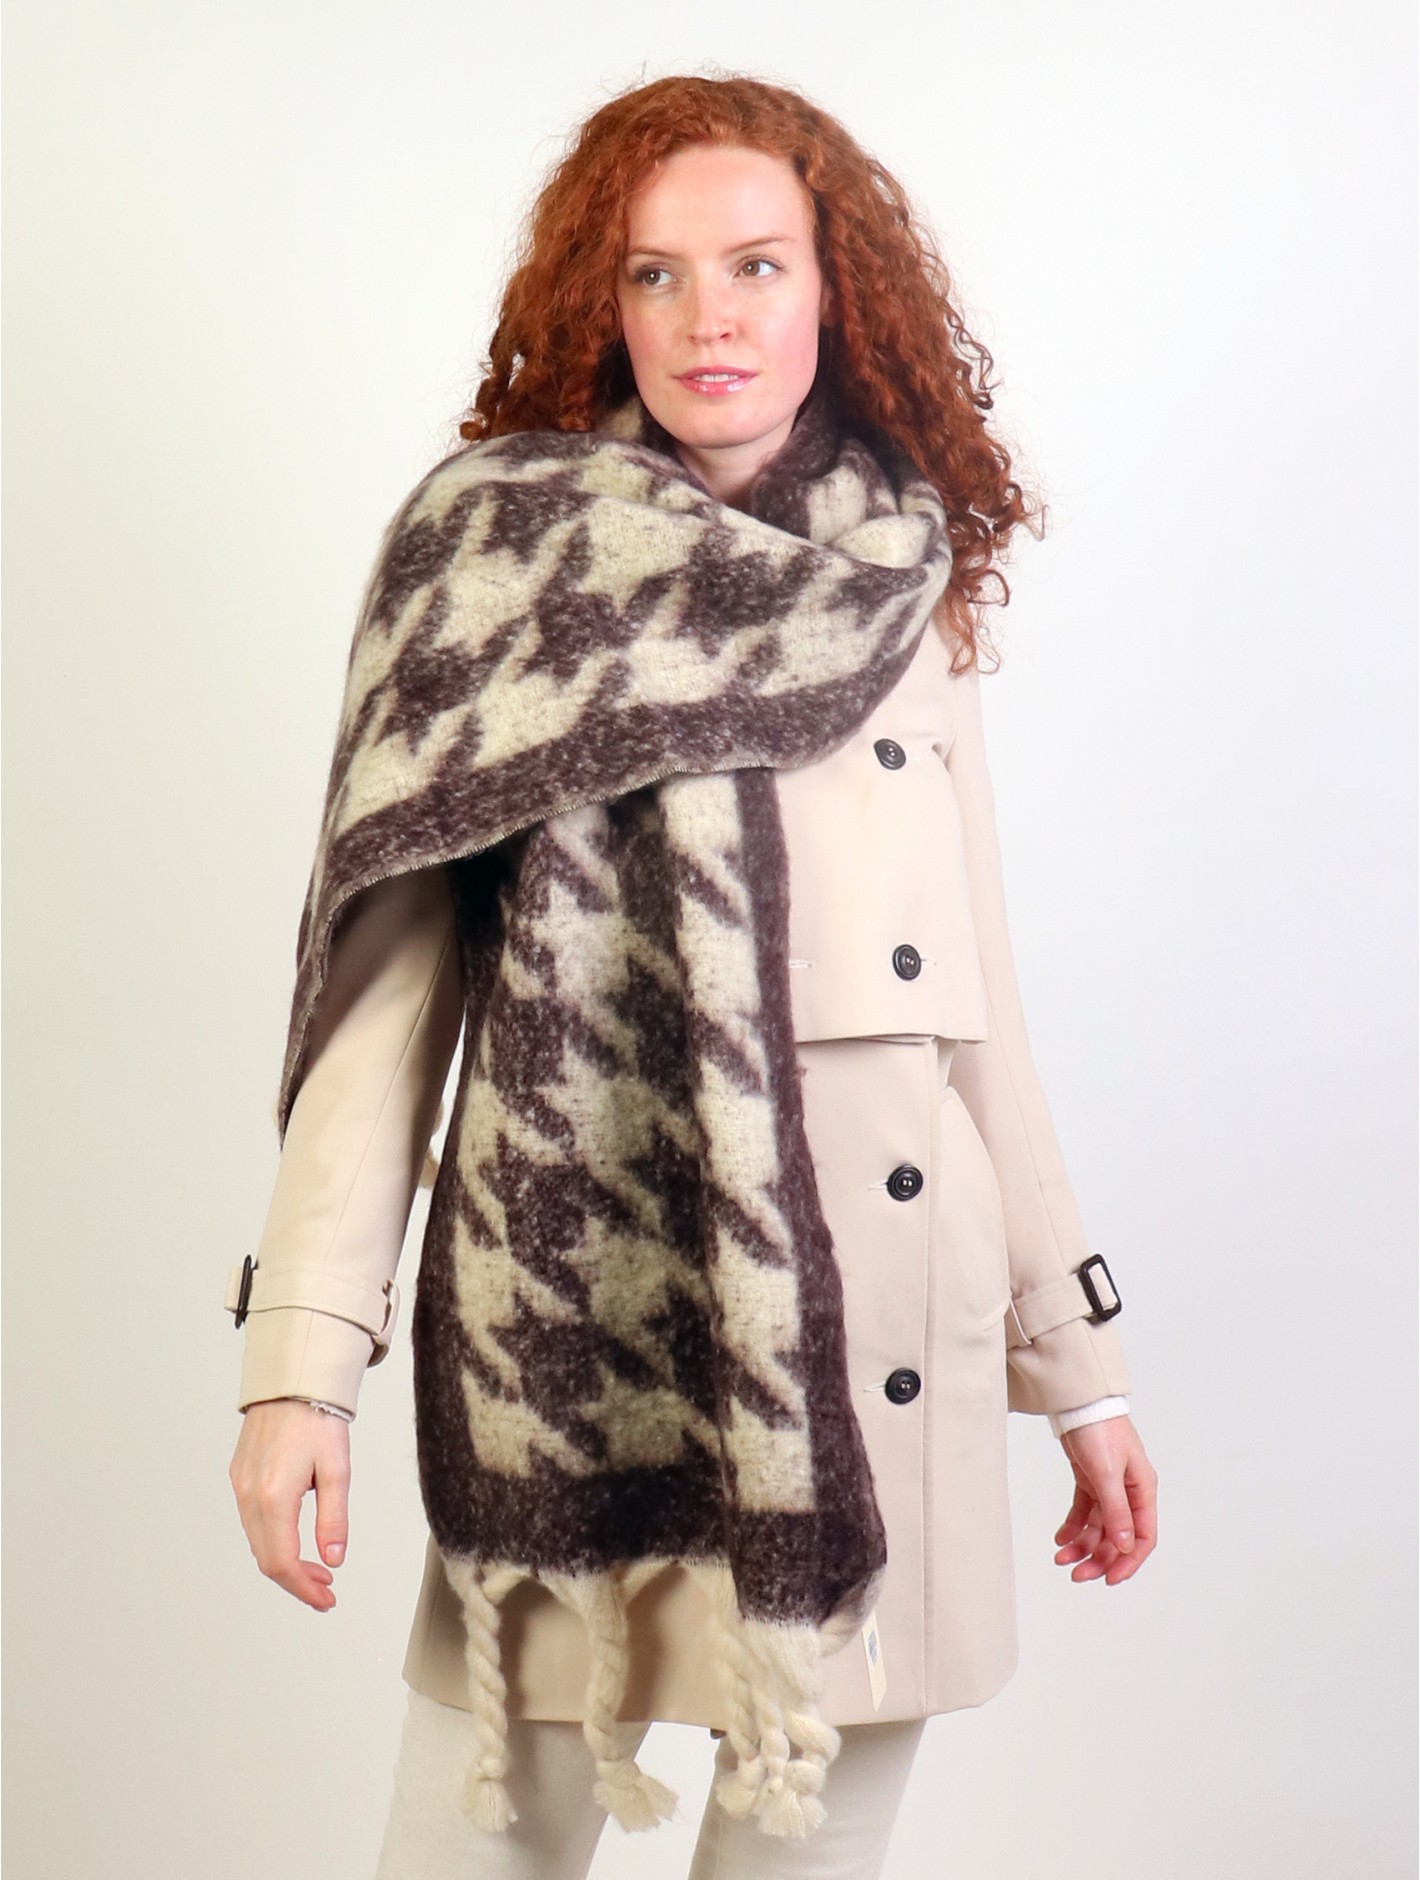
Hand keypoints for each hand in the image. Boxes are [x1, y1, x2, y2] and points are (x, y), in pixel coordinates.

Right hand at [229, 1400, 350, 1610]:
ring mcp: (240, 1485)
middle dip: (296, 1581)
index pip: (282, 1561)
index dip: (303, 1588)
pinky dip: (273, 1539)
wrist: (292, 1381)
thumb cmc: (318, 1418)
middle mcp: (249, 1495)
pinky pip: (252, 1521)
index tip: (326, 1599)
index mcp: (274, 1496)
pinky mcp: (239, 1476)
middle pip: (266, 1558)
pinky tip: (295, 1540)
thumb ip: (334, 1518)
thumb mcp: (337, 1470)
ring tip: (317, 1569)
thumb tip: (334, 1558)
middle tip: (326, 1590)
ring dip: (285, 1562)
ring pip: (258, 1541)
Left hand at [1052, 1415, 1156, 1584]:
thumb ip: (1116, 1510)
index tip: (1109, 1579)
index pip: (1143, 1537)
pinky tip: (1060, 1539)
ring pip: (1099, 1528)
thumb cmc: (1099, 1430)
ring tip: (1061, 1558)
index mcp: (1142, 1490)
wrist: (1077, 1402)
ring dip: (1082, 1546)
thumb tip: (1126, 1546)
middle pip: (1119, 1537)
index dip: (1129, 1561)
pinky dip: (1073, 1527)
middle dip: (1099, 1558)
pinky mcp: (1090, 1480)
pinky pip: (1083, 1513)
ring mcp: (1109, 1487)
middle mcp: (1129, 1492)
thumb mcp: (1108, 1473)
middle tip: (1077, 1575)